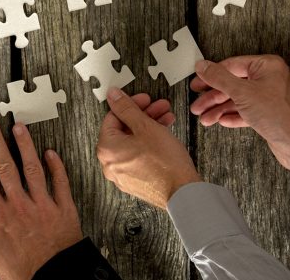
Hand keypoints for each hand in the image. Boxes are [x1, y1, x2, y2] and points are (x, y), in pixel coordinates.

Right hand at [0, 119, 82, 279]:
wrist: (56, 278)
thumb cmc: (24, 271)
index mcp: (2, 216)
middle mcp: (21, 205)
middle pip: (5, 168)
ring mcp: (43, 204)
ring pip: (32, 169)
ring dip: (25, 147)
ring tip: (19, 127)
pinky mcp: (63, 207)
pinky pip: (60, 182)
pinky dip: (56, 167)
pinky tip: (51, 152)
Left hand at [96, 90, 198, 208]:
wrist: (183, 194)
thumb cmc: (165, 163)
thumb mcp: (145, 126)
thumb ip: (127, 108)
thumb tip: (113, 96)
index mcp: (106, 149)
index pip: (113, 117)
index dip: (131, 104)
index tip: (144, 100)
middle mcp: (110, 164)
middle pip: (124, 130)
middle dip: (144, 115)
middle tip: (158, 107)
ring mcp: (123, 175)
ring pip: (133, 142)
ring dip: (149, 127)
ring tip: (166, 119)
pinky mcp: (136, 181)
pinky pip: (138, 156)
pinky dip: (149, 144)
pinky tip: (164, 135)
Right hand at [189, 55, 289, 174]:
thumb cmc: (278, 115)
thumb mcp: (242, 93)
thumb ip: (219, 78)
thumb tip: (203, 66)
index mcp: (266, 66)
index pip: (231, 66)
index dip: (211, 76)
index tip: (197, 83)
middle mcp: (268, 79)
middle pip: (232, 84)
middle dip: (213, 97)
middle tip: (198, 105)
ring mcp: (268, 97)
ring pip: (237, 100)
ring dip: (219, 109)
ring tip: (205, 119)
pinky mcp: (268, 113)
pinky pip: (245, 111)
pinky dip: (232, 116)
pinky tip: (221, 121)